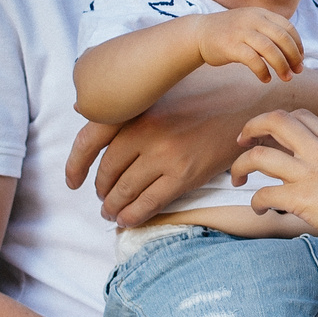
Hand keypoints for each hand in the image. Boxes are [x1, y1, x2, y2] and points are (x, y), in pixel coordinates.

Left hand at [65, 76, 253, 223]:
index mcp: (136, 110)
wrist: (244, 106)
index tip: (73, 180)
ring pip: (125, 191)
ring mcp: (164, 154)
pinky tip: (128, 220)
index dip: (75, 165)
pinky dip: (134, 216)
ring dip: (113, 207)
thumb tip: (82, 112)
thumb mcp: (161, 95)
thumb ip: (131, 110)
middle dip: (101, 191)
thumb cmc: (203, 99)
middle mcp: (145, 131)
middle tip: (102, 200)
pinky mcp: (183, 175)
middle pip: (107, 171)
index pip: (89, 140)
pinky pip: (149, 203)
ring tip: (111, 213)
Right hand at [196, 8, 307, 83]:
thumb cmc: (230, 32)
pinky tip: (266, 79)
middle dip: (294, 56)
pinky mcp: (230, 46)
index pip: (288, 27)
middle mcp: (253, 19)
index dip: (298, 45)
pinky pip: (253, 60)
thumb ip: (269, 32)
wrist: (199, 33)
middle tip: (297, 70)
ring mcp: (241, 31)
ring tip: (286, 77)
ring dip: (281, 65)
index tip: (300, 59)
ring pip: (270, 49)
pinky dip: (263, 71)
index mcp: (261, 14)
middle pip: (282, 38)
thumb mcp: (251, 23)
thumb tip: (294, 52)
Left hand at [231, 109, 317, 276]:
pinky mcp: (300, 199)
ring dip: (240, 165)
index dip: (280, 120)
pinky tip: (260, 211)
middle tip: (241, 140)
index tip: (270, 132)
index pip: (303, 116)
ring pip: (258, 155)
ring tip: (236, 178)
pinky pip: (263, 194)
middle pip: (276, 121)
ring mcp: (310, 174)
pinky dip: (255, 203)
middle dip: (252, 126)